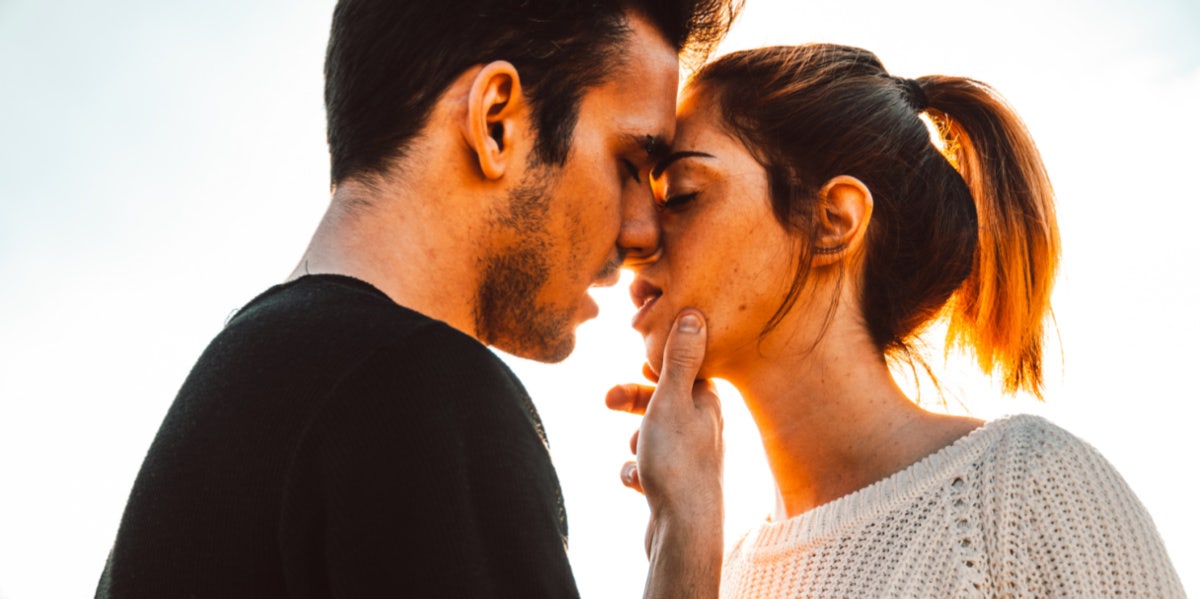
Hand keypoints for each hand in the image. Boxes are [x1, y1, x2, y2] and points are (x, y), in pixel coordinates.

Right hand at [607, 309, 723, 597]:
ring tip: (634, 449)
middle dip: (633, 399)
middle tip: (607, 399)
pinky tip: (635, 482)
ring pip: (652, 433)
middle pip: (663, 399)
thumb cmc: (677, 462)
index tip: (633, 358)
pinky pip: (648, 467)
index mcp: (707, 401)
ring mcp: (691, 457)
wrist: (684, 531)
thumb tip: (694, 312)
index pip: (681, 366)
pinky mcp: (677, 485)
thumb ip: (678, 358)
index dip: (653, 360)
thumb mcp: (671, 400)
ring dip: (635, 437)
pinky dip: (635, 470)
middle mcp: (705, 427)